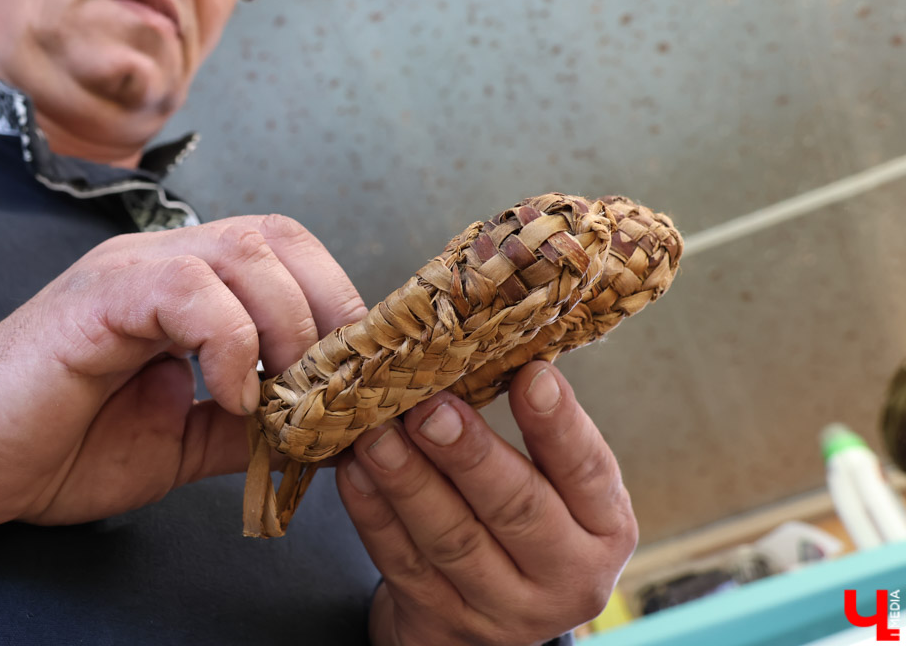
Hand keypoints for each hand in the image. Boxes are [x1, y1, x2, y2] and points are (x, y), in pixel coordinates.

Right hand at [0, 215, 366, 552]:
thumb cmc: (59, 444)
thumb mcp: (180, 441)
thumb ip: (246, 425)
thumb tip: (322, 432)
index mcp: (186, 286)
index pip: (287, 253)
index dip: (335, 302)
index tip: (354, 372)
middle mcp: (162, 262)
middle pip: (278, 237)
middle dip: (325, 309)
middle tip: (329, 383)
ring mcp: (128, 271)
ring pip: (243, 250)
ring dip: (285, 325)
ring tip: (280, 394)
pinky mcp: (97, 297)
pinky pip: (185, 287)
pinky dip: (228, 340)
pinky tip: (228, 392)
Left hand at [336, 362, 637, 645]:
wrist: (486, 619)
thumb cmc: (520, 516)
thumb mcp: (550, 481)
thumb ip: (534, 429)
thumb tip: (487, 341)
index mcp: (604, 527)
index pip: (588, 471)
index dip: (559, 424)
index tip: (531, 374)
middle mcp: (567, 578)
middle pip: (517, 511)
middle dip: (470, 456)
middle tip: (431, 409)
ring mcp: (503, 611)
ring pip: (453, 541)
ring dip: (409, 481)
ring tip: (377, 434)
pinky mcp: (442, 624)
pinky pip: (402, 565)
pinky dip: (374, 516)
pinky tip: (355, 473)